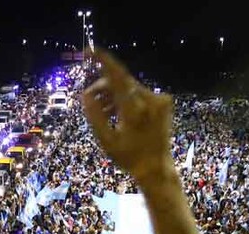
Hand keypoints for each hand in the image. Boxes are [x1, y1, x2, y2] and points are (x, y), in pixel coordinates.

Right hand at [81, 50, 173, 182]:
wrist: (156, 168)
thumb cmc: (128, 157)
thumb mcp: (106, 139)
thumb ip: (94, 115)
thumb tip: (85, 94)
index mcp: (134, 109)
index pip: (117, 76)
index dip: (103, 61)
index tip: (90, 51)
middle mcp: (149, 100)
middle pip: (121, 82)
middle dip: (103, 87)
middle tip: (89, 98)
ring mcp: (159, 101)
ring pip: (129, 87)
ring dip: (114, 95)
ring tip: (104, 112)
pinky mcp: (163, 103)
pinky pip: (140, 94)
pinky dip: (127, 99)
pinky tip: (118, 113)